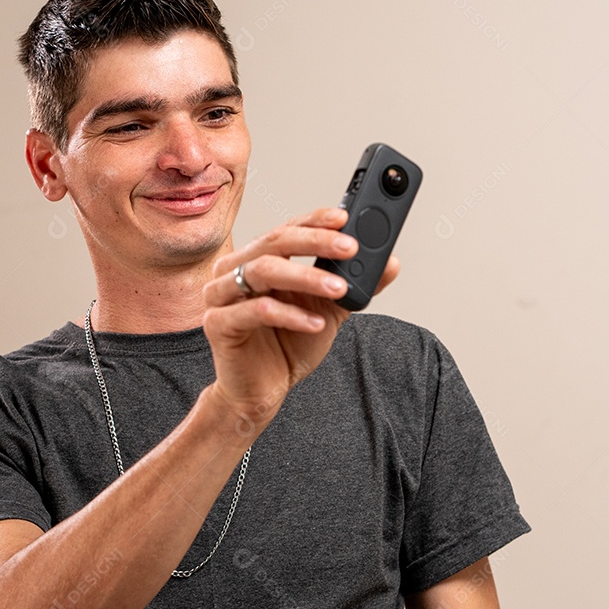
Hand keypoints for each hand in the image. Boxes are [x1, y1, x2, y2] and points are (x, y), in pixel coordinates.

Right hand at [202, 207, 398, 433]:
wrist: (262, 391)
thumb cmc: (287, 346)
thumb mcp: (329, 311)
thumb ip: (353, 286)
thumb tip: (391, 263)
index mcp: (257, 259)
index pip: (287, 229)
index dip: (315, 221)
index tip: (345, 217)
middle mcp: (234, 270)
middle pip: (274, 243)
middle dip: (316, 242)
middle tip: (349, 247)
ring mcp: (220, 296)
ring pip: (263, 271)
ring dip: (306, 277)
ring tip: (339, 288)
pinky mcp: (218, 325)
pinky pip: (256, 311)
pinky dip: (290, 315)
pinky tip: (316, 324)